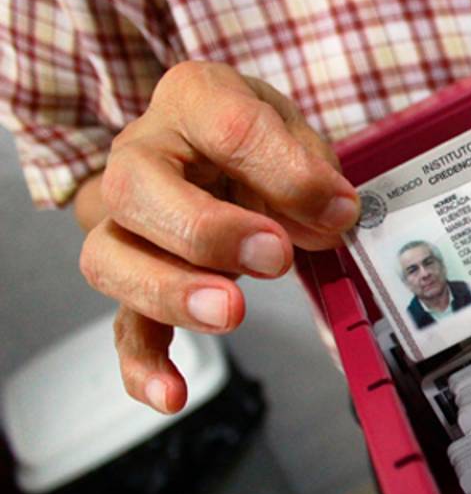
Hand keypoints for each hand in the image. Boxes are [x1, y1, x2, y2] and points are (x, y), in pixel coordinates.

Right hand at [79, 61, 358, 412]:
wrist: (226, 149)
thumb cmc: (261, 140)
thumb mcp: (299, 133)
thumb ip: (313, 170)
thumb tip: (333, 216)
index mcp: (193, 99)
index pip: (226, 127)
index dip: (285, 173)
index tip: (337, 210)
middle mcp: (141, 155)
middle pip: (136, 190)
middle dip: (207, 231)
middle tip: (274, 257)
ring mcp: (125, 220)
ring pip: (110, 258)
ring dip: (170, 291)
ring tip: (230, 313)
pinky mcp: (134, 278)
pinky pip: (123, 323)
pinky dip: (144, 362)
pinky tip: (172, 394)